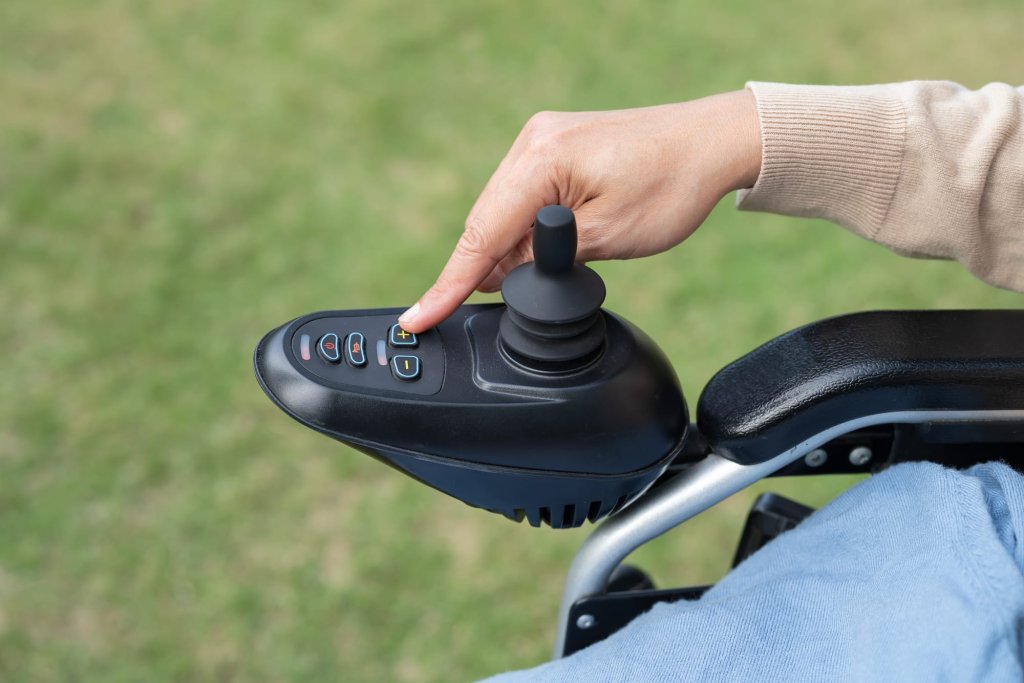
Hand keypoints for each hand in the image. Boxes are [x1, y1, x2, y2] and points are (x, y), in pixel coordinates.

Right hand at [399, 89, 760, 332]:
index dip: (448, 284)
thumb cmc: (672, 185)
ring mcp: (542, 139)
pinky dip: (518, 227)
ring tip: (524, 280)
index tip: (418, 317)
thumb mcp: (606, 238)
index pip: (481, 235)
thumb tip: (499, 275)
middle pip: (484, 221)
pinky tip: (531, 250)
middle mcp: (534, 141)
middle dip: (480, 269)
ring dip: (503, 248)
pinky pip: (518, 195)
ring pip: (499, 210)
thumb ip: (544, 260)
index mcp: (542, 161)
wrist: (712, 141)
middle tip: (483, 308)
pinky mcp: (554, 145)